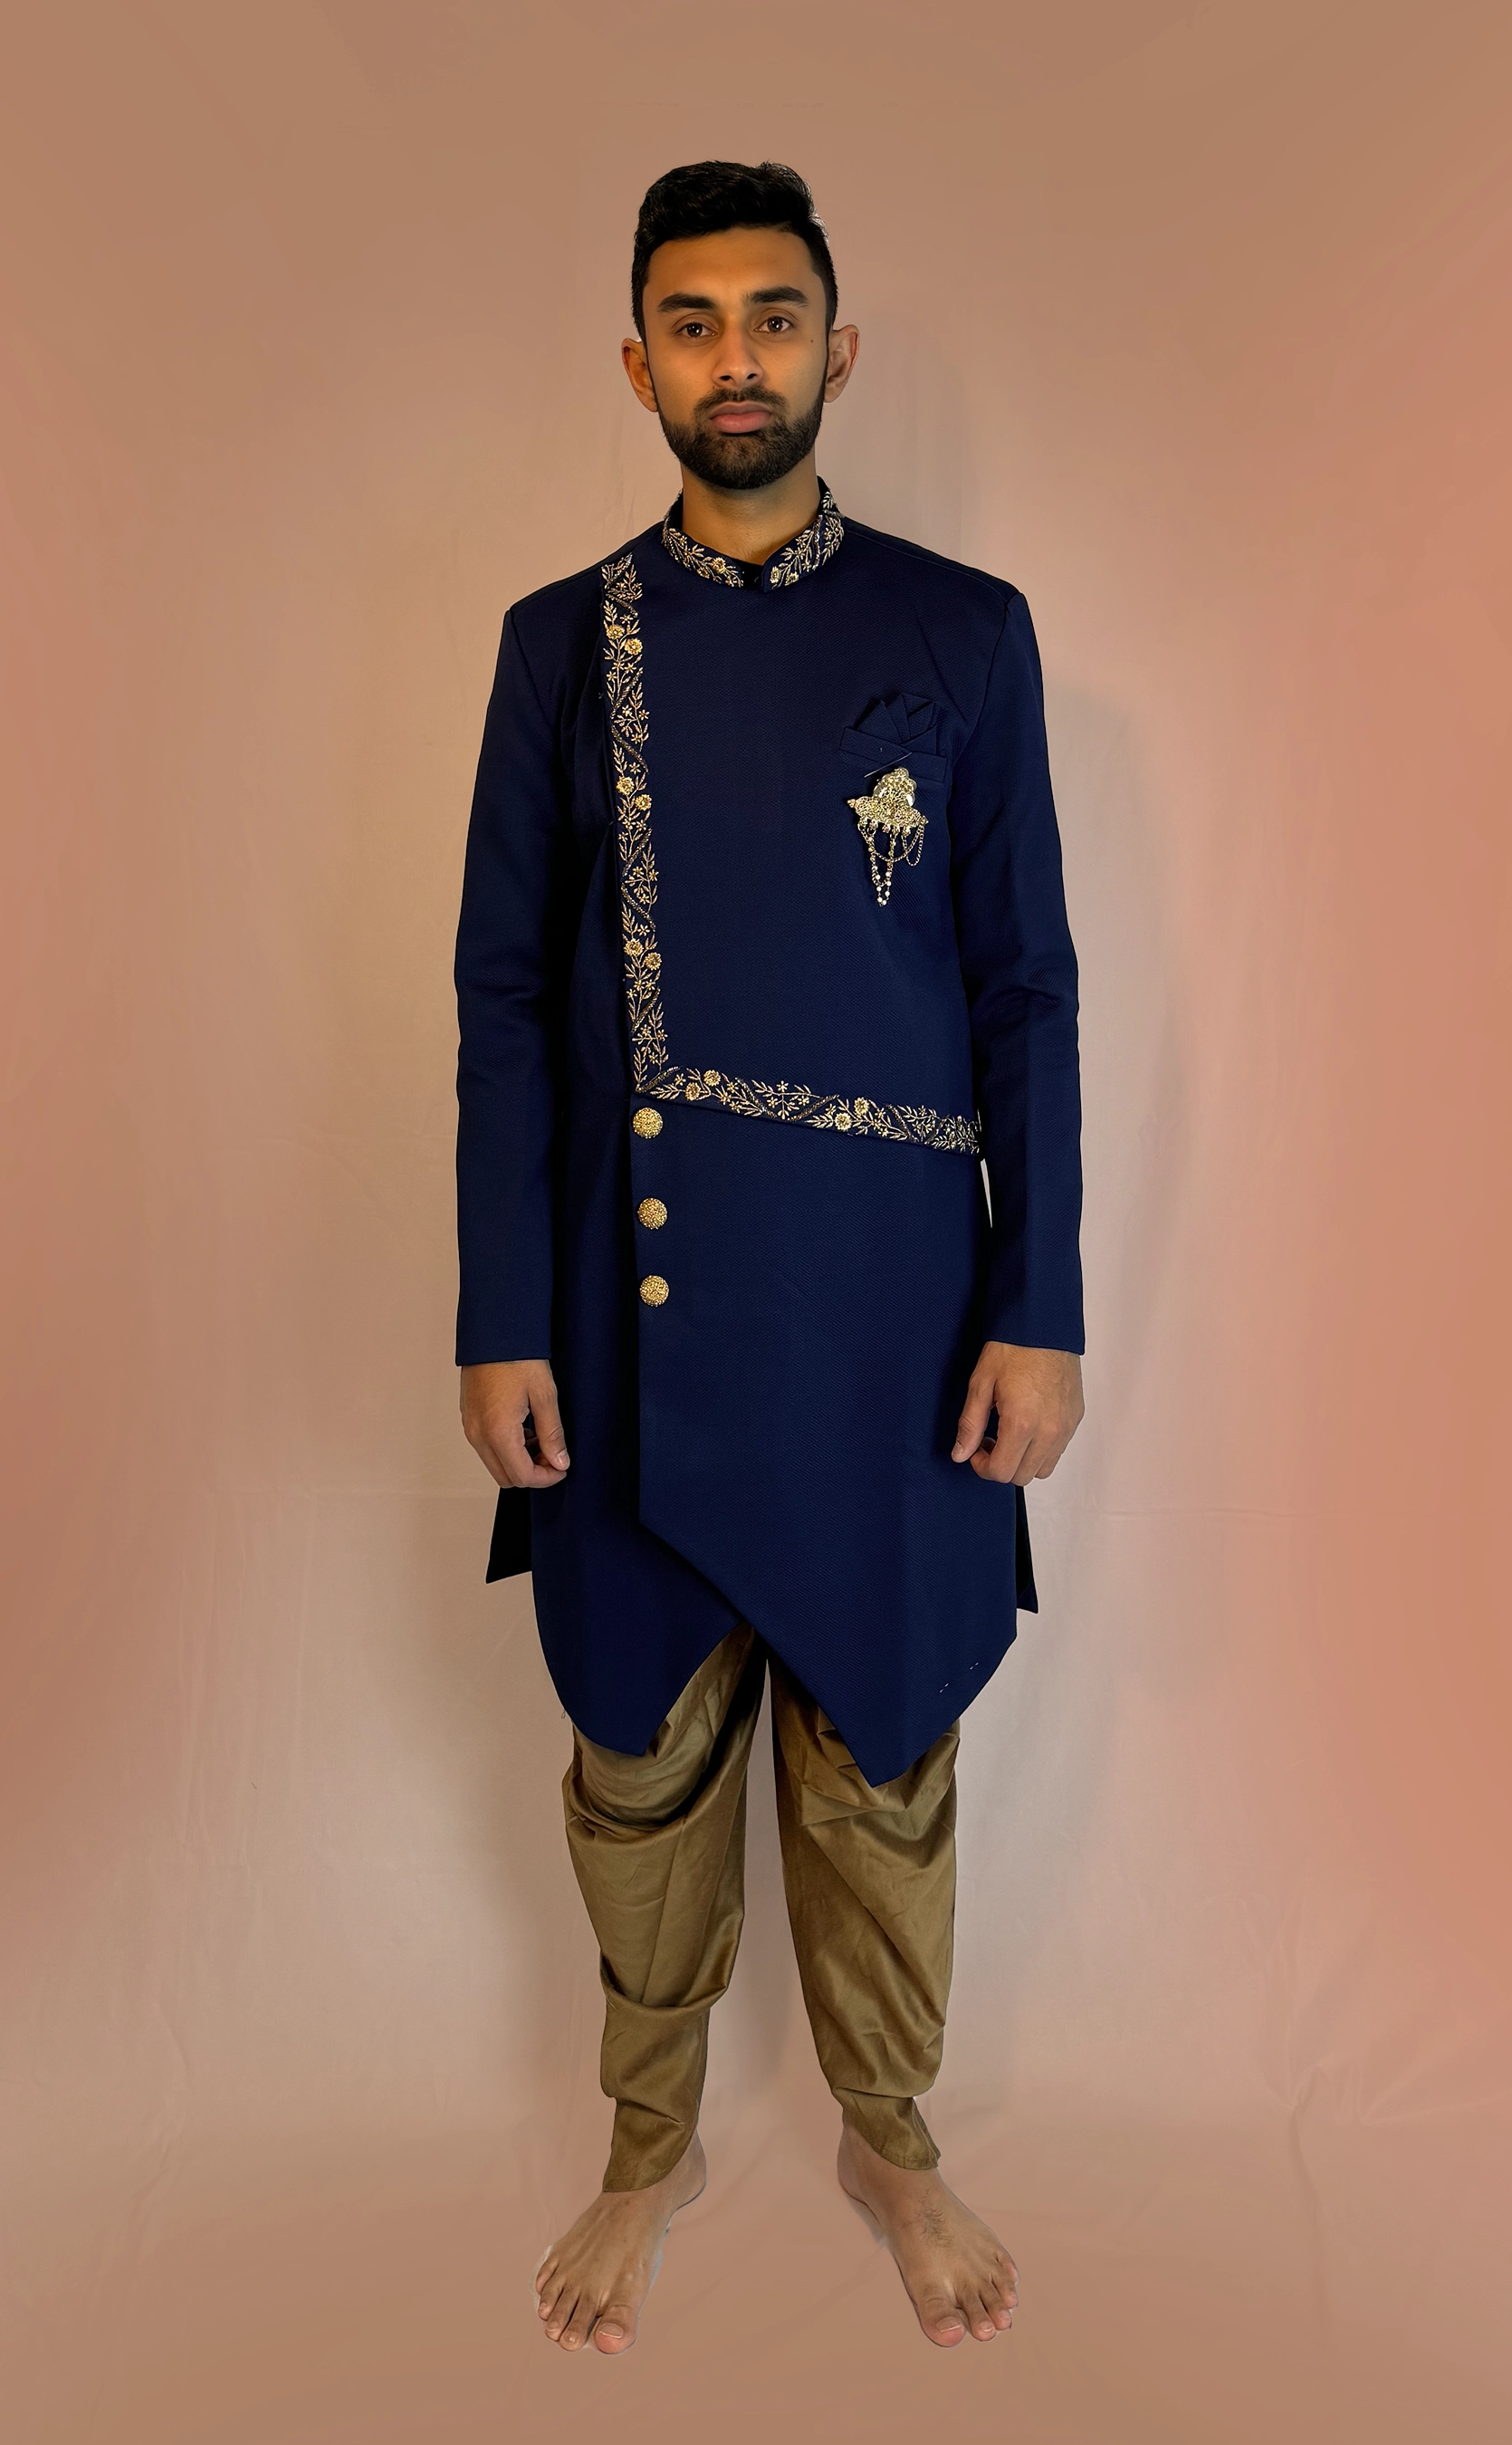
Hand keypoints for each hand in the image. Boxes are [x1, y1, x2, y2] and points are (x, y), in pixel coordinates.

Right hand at [460, 1359, 569, 1489]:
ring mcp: (470, 1427)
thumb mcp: (544, 1395)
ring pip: (495, 1464)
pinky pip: (486, 1448)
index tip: (562, 1467)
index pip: (522, 1476)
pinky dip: (506, 1449)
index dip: (546, 1478)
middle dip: (532, 1473)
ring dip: (519, 1461)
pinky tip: (524, 1428)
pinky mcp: (468, 1419)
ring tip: (540, 1437)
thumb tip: (560, 1463)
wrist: (492, 1333)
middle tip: (552, 1454)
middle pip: (506, 1478)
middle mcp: (478, 1434)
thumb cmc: (518, 1358)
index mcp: (498, 1431)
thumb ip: (552, 1434)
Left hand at [952, 1342, 1083, 1484]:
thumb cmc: (1013, 1348)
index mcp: (1022, 1422)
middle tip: (989, 1441)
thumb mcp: (981, 1383)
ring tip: (1009, 1435)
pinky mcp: (1075, 1418)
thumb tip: (960, 1454)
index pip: (1002, 1472)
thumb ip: (970, 1424)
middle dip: (1001, 1465)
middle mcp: (1049, 1430)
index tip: (975, 1449)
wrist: (1045, 1325)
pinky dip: (1041, 1450)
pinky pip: (1058, 1451)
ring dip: (1022, 1461)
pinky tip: (1028, 1426)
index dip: (982, 1466)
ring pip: (1043, 1469)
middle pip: (1022, 1476)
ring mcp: (1066, 1426)